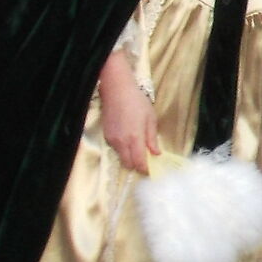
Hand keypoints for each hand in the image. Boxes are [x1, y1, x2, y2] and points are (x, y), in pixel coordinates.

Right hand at [97, 51, 157, 175]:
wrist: (117, 91)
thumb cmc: (137, 102)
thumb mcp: (150, 119)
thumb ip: (152, 138)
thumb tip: (156, 154)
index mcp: (134, 138)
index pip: (138, 162)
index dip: (145, 169)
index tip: (151, 170)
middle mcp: (121, 142)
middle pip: (127, 164)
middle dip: (136, 166)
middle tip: (146, 162)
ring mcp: (112, 140)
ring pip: (121, 157)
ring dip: (129, 158)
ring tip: (139, 150)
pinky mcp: (106, 136)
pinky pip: (116, 149)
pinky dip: (123, 150)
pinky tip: (129, 141)